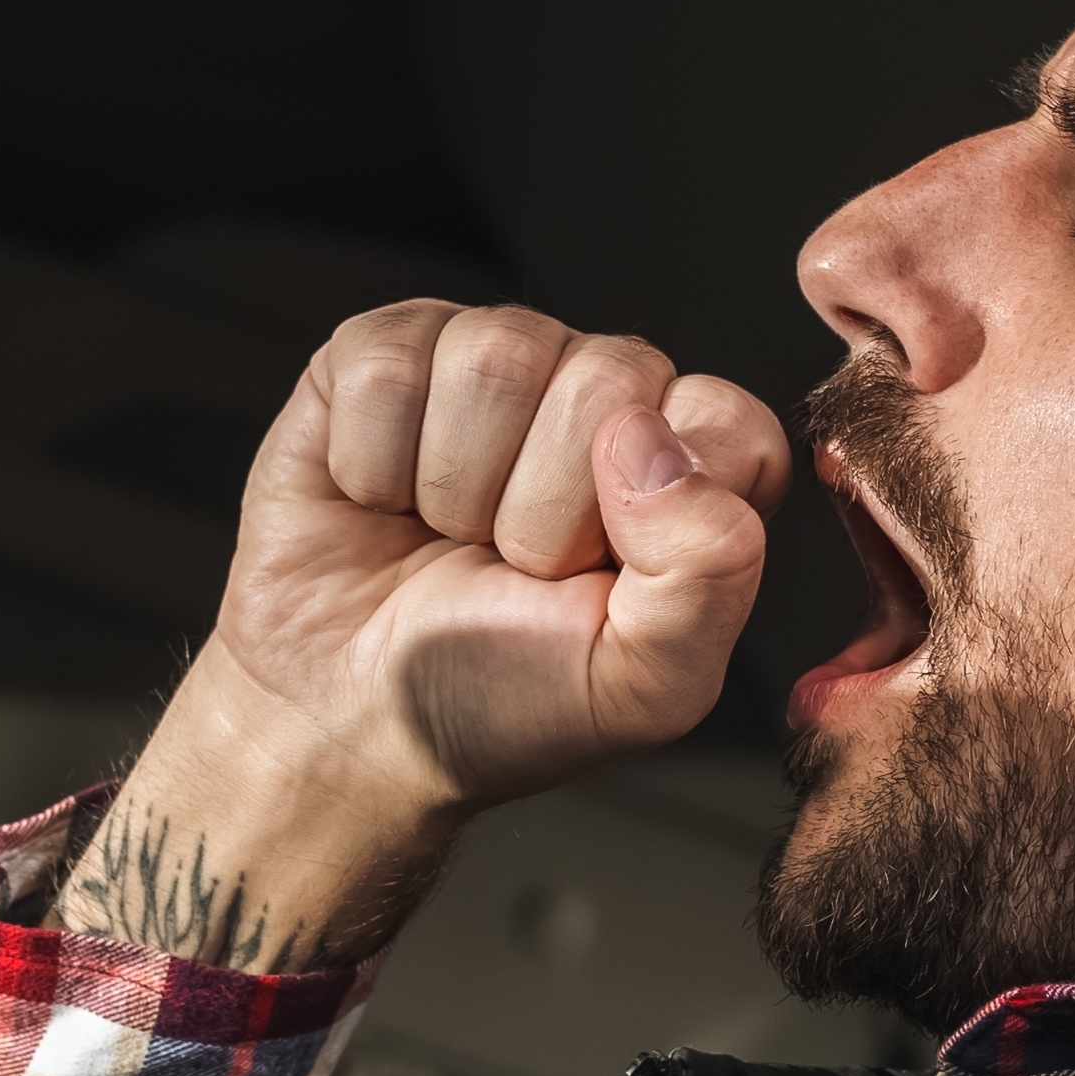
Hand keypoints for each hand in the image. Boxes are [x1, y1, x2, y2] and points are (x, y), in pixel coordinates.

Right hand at [63, 306, 783, 966]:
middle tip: (510, 567)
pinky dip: (370, 461)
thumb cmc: (496, 701)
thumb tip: (650, 437)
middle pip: (609, 375)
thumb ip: (710, 573)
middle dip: (542, 506)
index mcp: (686, 474)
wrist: (344, 720)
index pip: (730, 423)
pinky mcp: (384, 356)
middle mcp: (601, 401)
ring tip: (443, 536)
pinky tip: (378, 503)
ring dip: (453, 482)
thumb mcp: (639, 686)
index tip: (602, 581)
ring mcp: (492, 367)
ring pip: (495, 355)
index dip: (662, 507)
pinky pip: (389, 363)